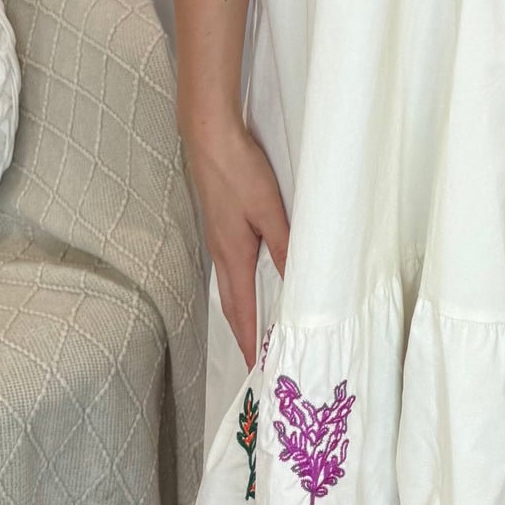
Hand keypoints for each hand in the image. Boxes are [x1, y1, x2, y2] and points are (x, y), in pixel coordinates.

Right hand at [186, 122, 290, 371]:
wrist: (209, 138)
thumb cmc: (239, 172)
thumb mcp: (269, 210)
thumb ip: (284, 246)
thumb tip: (295, 284)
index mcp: (233, 255)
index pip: (242, 309)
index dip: (249, 339)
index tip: (255, 365)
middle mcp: (220, 252)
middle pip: (230, 303)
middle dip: (242, 332)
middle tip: (255, 356)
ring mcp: (216, 238)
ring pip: (228, 286)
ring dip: (239, 310)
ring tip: (253, 328)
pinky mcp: (218, 224)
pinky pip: (228, 267)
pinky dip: (237, 286)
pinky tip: (248, 281)